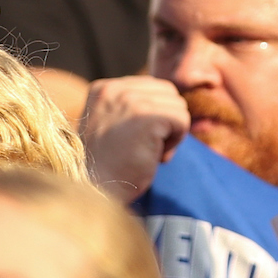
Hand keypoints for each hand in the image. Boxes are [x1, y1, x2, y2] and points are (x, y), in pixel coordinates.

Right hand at [79, 76, 190, 199]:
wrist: (96, 190)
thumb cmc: (109, 163)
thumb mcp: (115, 123)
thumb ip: (135, 105)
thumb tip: (174, 99)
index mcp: (105, 88)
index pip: (154, 87)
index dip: (155, 115)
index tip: (135, 137)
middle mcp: (115, 89)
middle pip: (169, 93)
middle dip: (166, 121)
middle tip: (145, 146)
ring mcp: (130, 101)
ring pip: (178, 106)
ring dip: (171, 133)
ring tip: (148, 151)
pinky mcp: (147, 117)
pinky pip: (182, 120)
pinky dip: (176, 141)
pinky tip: (156, 156)